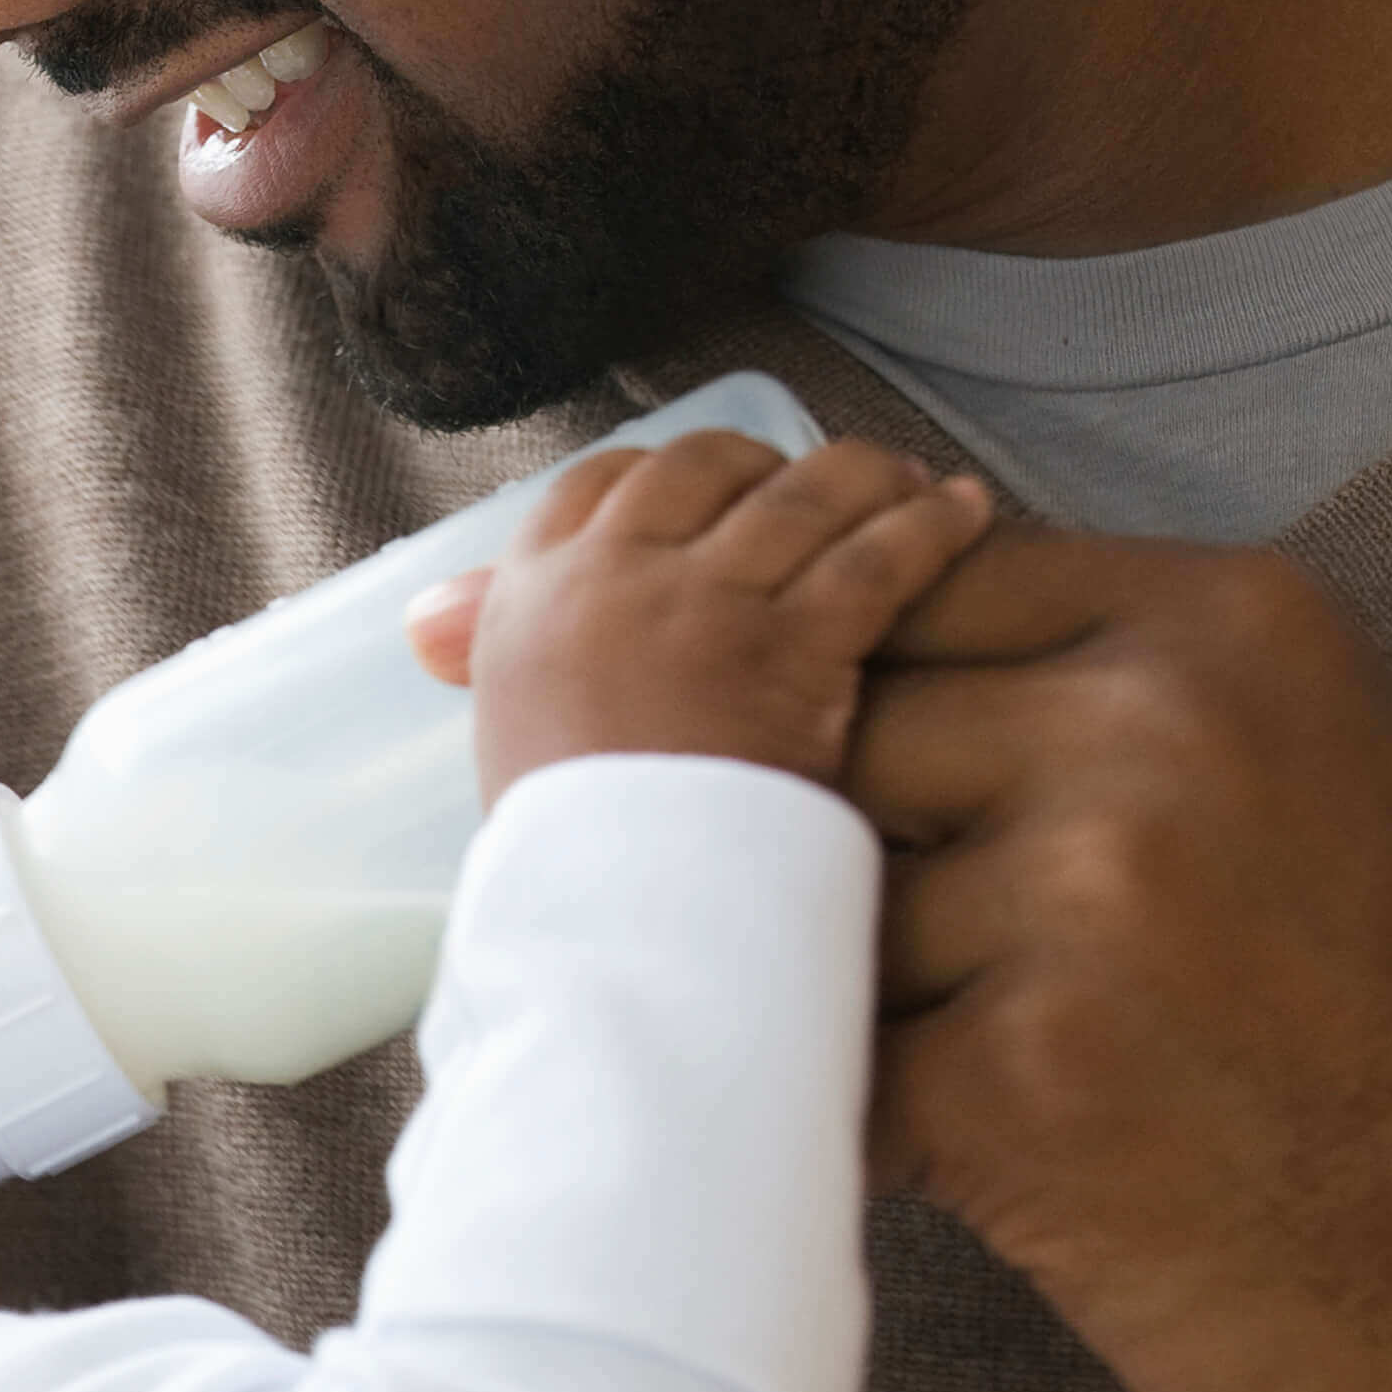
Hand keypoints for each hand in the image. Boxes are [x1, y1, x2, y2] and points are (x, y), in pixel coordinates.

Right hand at [406, 434, 994, 799]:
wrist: (617, 927)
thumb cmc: (564, 857)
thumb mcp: (504, 735)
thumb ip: (490, 656)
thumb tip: (424, 615)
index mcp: (530, 599)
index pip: (598, 482)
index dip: (668, 474)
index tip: (716, 491)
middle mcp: (612, 578)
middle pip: (703, 465)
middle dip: (769, 465)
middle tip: (824, 490)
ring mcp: (703, 603)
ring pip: (801, 495)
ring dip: (868, 479)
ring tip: (916, 488)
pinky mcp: (792, 645)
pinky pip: (876, 556)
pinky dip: (931, 527)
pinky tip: (967, 516)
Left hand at [852, 532, 1391, 1391]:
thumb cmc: (1385, 1035)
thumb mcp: (1294, 770)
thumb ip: (1089, 684)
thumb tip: (827, 649)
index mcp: (1230, 622)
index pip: (918, 589)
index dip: (867, 699)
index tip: (900, 800)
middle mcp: (1161, 727)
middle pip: (846, 732)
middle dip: (848, 851)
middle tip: (952, 965)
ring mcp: (1091, 896)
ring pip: (820, 901)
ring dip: (866, 998)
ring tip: (1009, 1070)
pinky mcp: (1020, 1076)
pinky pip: (834, 1059)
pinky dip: (878, 1122)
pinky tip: (993, 1158)